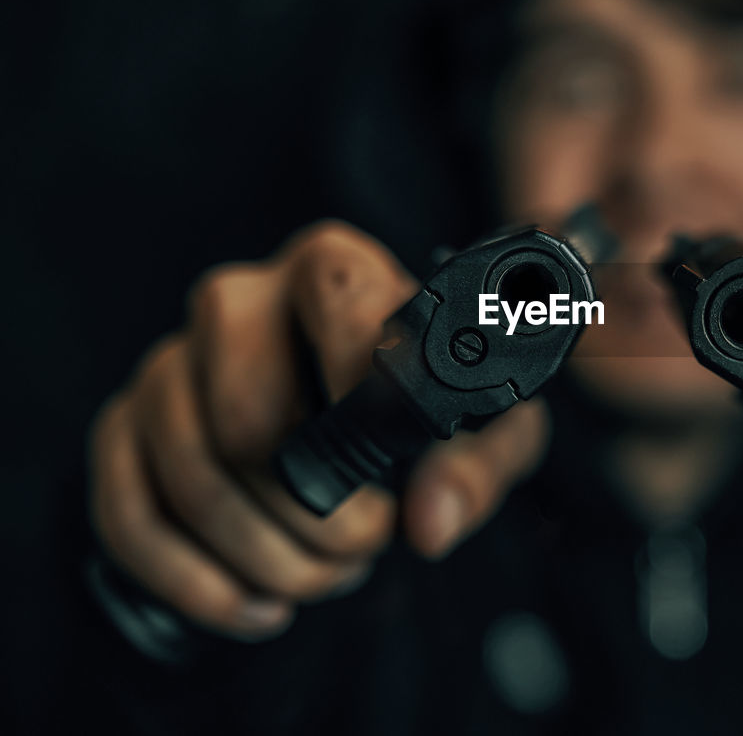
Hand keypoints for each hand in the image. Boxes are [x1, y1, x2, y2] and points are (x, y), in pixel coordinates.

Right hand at [89, 221, 548, 639]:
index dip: (366, 382)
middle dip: (317, 513)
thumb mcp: (482, 430)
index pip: (335, 292)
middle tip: (367, 542)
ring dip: (270, 558)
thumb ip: (476, 467)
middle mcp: (239, 301)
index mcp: (335, 270)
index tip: (396, 452)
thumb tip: (430, 521)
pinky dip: (201, 585)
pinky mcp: (125, 427)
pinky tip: (262, 606)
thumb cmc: (422, 412)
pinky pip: (131, 517)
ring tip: (328, 573)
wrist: (351, 421)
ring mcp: (170, 363)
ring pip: (195, 477)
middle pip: (248, 417)